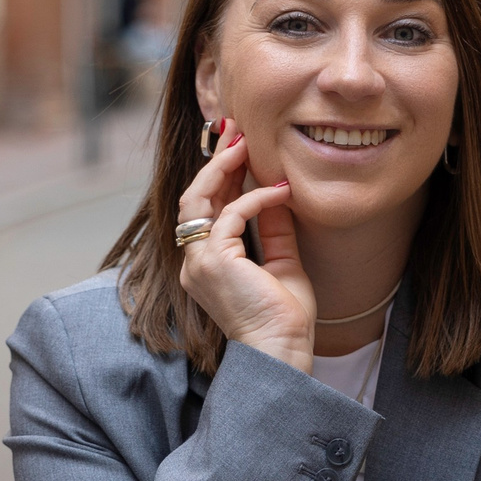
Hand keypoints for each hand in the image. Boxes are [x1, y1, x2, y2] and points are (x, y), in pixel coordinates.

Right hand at [178, 120, 315, 370]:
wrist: (283, 351)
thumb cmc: (285, 319)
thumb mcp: (282, 263)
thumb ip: (274, 229)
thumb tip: (276, 191)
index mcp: (207, 264)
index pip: (207, 209)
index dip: (220, 175)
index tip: (238, 147)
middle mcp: (195, 261)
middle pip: (196, 197)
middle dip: (216, 161)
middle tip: (235, 129)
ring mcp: (199, 261)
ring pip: (199, 199)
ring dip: (223, 167)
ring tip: (245, 143)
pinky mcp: (213, 261)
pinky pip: (230, 215)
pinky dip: (256, 198)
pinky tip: (281, 191)